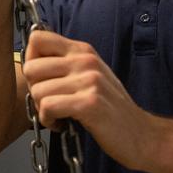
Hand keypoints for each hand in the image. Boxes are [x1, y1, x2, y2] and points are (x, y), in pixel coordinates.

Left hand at [22, 30, 155, 169]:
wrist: (141, 135)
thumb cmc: (109, 107)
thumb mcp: (89, 75)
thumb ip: (64, 64)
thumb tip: (31, 60)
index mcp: (83, 51)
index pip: (37, 38)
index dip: (31, 60)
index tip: (42, 79)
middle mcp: (85, 61)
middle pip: (31, 67)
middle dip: (34, 89)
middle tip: (50, 102)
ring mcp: (89, 81)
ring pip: (37, 90)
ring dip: (42, 109)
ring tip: (59, 115)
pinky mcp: (89, 103)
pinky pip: (48, 107)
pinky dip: (48, 120)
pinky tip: (61, 124)